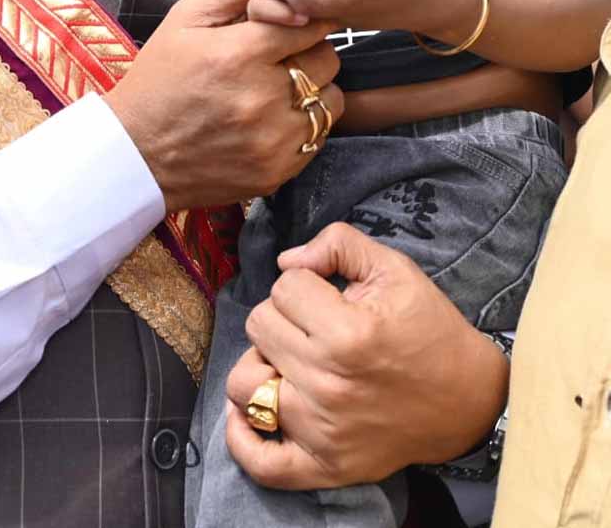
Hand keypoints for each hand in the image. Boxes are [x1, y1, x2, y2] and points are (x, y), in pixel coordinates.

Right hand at [106, 0, 343, 210]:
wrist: (136, 156)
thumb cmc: (158, 80)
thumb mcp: (183, 20)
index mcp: (237, 55)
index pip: (309, 22)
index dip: (306, 17)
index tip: (297, 20)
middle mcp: (261, 98)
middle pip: (327, 59)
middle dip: (309, 50)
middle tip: (282, 55)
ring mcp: (273, 140)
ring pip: (331, 100)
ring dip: (313, 89)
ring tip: (278, 89)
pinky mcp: (278, 171)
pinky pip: (317, 137)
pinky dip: (303, 125)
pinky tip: (271, 120)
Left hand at [224, 223, 508, 488]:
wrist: (467, 400)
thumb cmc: (428, 329)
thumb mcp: (394, 269)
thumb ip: (337, 244)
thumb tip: (286, 259)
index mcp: (347, 333)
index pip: (283, 287)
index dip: (304, 283)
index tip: (330, 296)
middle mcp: (329, 384)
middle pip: (258, 326)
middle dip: (284, 316)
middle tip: (315, 326)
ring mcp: (322, 431)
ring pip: (244, 382)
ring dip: (263, 365)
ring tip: (292, 362)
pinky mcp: (323, 466)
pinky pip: (259, 462)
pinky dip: (243, 438)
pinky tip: (251, 411)